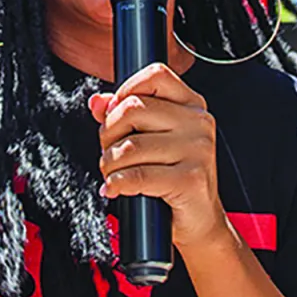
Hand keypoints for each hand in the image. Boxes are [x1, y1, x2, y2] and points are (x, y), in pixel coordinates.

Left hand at [90, 64, 224, 250]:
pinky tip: (114, 189)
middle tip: (109, 152)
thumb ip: (124, 116)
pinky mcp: (191, 180)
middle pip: (132, 108)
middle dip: (108, 134)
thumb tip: (96, 101)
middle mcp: (199, 122)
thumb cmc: (173, 177)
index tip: (115, 116)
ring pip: (129, 146)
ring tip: (113, 175)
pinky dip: (116, 184)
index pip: (155, 75)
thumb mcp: (152, 140)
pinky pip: (137, 176)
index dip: (124, 91)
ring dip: (109, 164)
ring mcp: (198, 150)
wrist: (200, 220)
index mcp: (192, 105)